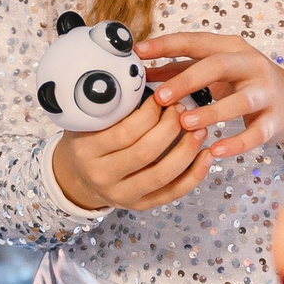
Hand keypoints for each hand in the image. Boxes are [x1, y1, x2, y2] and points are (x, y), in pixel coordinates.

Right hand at [50, 92, 214, 212]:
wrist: (78, 175)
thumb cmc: (89, 138)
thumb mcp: (90, 119)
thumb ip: (114, 104)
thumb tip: (150, 77)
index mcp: (86, 150)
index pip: (125, 131)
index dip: (150, 112)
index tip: (163, 96)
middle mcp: (102, 176)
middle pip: (145, 152)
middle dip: (171, 128)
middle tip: (183, 108)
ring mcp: (121, 195)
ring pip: (162, 174)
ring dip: (186, 149)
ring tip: (200, 128)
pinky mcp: (140, 205)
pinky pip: (172, 193)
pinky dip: (194, 175)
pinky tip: (206, 155)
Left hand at [141, 32, 283, 156]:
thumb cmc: (244, 83)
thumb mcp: (214, 71)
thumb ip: (179, 69)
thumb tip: (142, 71)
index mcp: (231, 48)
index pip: (196, 42)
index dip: (167, 45)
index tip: (139, 52)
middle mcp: (251, 65)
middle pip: (218, 66)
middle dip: (187, 80)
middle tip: (160, 97)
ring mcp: (266, 92)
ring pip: (240, 101)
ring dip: (211, 112)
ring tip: (185, 122)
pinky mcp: (275, 120)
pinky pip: (256, 133)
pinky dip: (236, 143)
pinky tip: (215, 150)